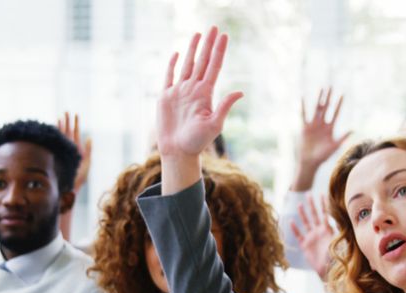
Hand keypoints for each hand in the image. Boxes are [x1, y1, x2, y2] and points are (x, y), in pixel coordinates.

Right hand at [57, 112, 91, 192]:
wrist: (71, 186)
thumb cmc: (80, 177)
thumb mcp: (87, 162)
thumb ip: (89, 150)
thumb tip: (89, 137)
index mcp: (76, 149)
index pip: (75, 133)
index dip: (76, 124)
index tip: (76, 114)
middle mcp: (68, 148)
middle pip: (67, 132)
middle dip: (67, 122)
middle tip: (66, 111)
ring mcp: (62, 150)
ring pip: (60, 135)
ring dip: (60, 126)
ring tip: (60, 116)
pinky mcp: (57, 154)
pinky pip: (55, 142)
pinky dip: (54, 135)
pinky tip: (53, 127)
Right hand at [157, 26, 242, 159]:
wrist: (178, 152)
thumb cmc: (197, 142)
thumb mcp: (214, 124)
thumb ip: (224, 106)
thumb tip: (240, 92)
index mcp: (205, 93)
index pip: (214, 66)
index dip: (219, 50)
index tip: (224, 35)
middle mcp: (193, 89)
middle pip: (202, 61)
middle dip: (208, 44)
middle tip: (213, 27)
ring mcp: (179, 92)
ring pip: (187, 65)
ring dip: (192, 49)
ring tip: (198, 34)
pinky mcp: (165, 97)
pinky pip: (169, 77)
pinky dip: (172, 65)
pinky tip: (176, 54)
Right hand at [290, 193, 334, 279]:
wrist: (329, 269)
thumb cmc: (336, 256)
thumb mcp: (340, 242)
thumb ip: (341, 230)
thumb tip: (345, 219)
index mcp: (327, 230)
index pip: (325, 214)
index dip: (324, 204)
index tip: (323, 194)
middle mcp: (318, 232)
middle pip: (314, 215)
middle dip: (312, 205)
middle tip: (309, 194)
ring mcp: (311, 238)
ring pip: (306, 223)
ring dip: (303, 214)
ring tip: (300, 204)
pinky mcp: (305, 245)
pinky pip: (299, 235)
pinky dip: (295, 229)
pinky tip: (291, 221)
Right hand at [293, 87, 349, 191]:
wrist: (310, 161)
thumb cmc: (323, 156)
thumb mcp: (334, 146)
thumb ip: (343, 137)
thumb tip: (354, 129)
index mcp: (330, 128)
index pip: (336, 113)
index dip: (339, 104)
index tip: (343, 94)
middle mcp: (322, 124)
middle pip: (326, 107)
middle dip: (329, 97)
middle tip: (331, 86)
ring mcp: (313, 124)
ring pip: (317, 108)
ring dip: (319, 99)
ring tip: (321, 88)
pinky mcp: (305, 127)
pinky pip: (304, 114)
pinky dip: (303, 106)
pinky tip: (303, 97)